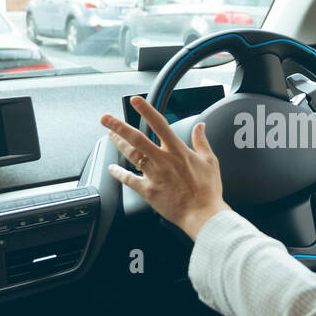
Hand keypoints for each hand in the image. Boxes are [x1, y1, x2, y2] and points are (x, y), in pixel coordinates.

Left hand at [101, 96, 230, 239]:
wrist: (203, 214)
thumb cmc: (208, 191)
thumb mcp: (210, 161)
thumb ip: (201, 141)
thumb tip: (200, 126)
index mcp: (178, 151)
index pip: (159, 124)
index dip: (146, 110)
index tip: (135, 101)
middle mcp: (163, 160)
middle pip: (137, 138)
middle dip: (119, 126)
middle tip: (105, 118)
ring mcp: (154, 175)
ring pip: (131, 155)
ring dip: (118, 144)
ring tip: (109, 135)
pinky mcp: (148, 191)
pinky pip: (129, 180)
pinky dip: (119, 174)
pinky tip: (111, 169)